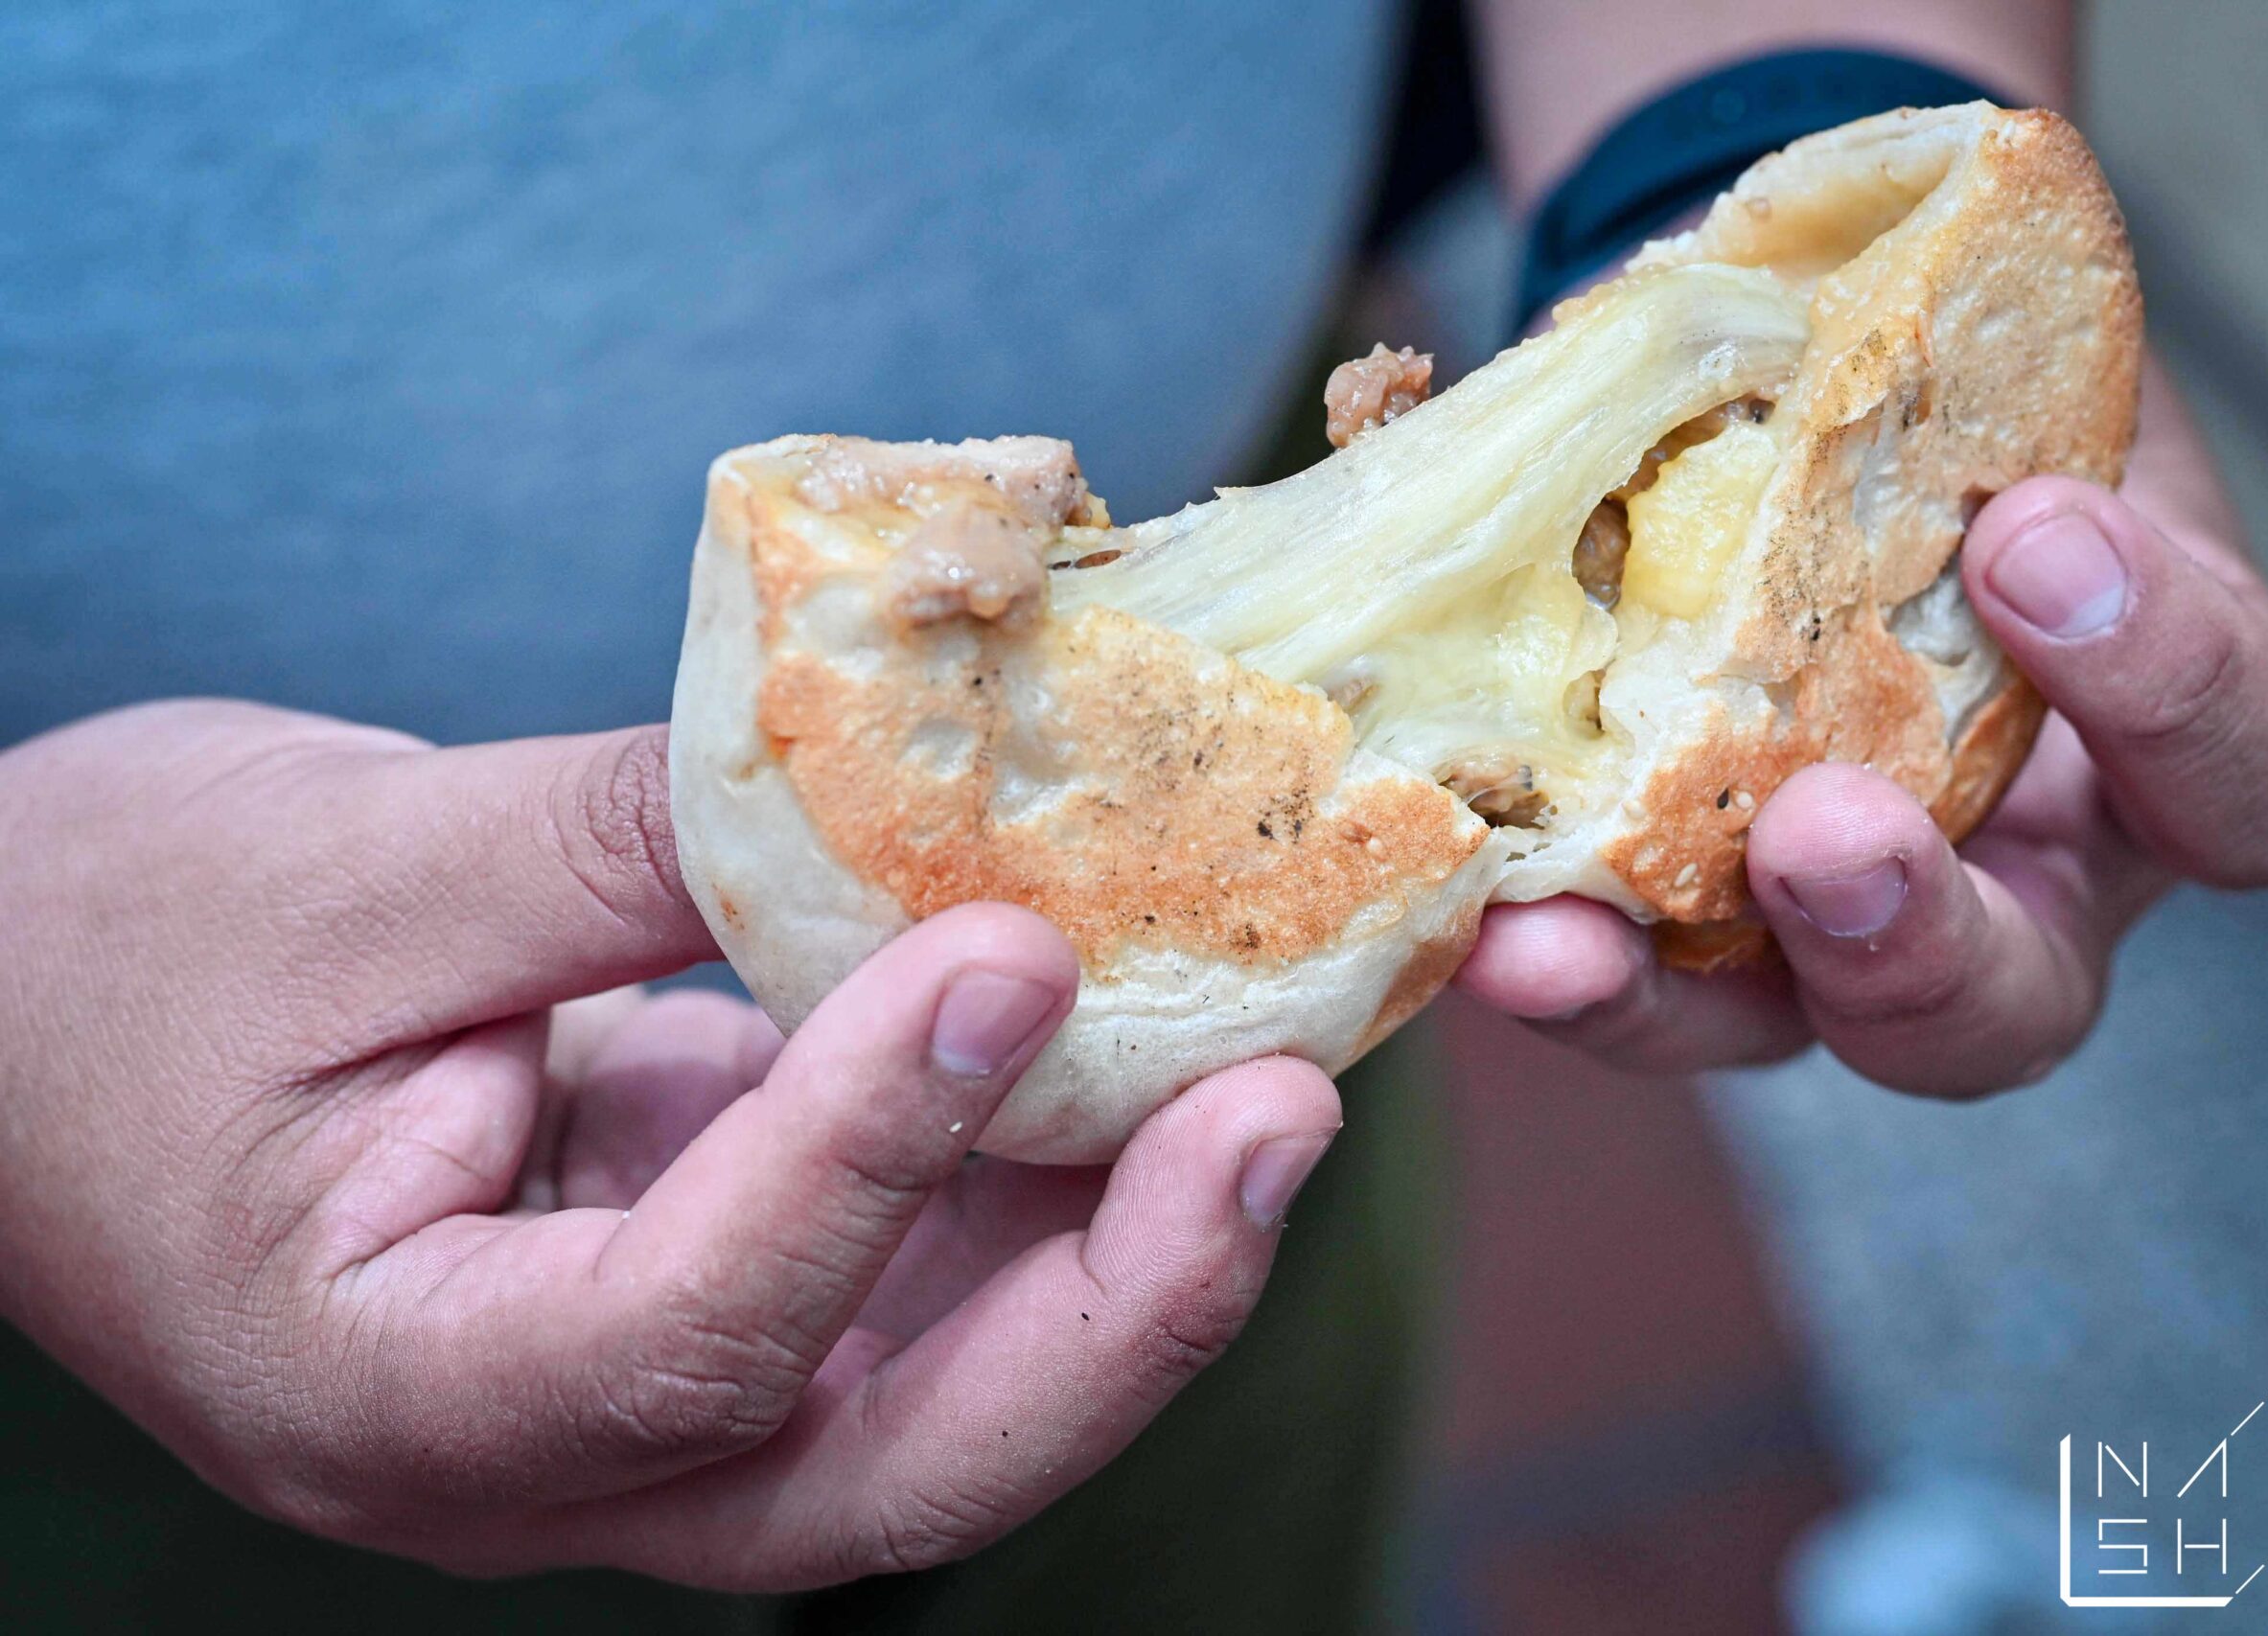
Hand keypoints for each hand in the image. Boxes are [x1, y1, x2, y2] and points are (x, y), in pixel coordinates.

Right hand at [0, 702, 1337, 1586]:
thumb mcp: (340, 867)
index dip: (859, 1163)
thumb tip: (909, 778)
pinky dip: (1061, 1183)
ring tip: (1280, 1076)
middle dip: (1109, 1315)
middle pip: (882, 1473)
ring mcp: (660, 1399)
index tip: (1006, 956)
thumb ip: (614, 841)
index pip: (671, 1338)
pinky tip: (1165, 1047)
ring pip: (945, 1405)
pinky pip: (931, 1286)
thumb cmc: (125, 944)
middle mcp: (553, 1453)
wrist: (44, 1004)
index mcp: (390, 1387)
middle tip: (1277, 1117)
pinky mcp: (732, 1293)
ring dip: (1130, 1258)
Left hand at [1457, 365, 2267, 1093]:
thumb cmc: (1922, 379)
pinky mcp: (1683, 932)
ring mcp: (1833, 924)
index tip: (2039, 539)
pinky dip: (1555, 962)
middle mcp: (2015, 870)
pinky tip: (1476, 920)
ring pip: (1791, 1033)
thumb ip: (1951, 400)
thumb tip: (1762, 340)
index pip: (2253, 776)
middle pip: (2018, 1001)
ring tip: (1559, 941)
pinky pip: (1630, 986)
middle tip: (1824, 835)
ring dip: (1670, 1002)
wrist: (1779, 395)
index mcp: (2154, 743)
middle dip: (1918, 936)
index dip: (2176, 688)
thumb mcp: (1983, 373)